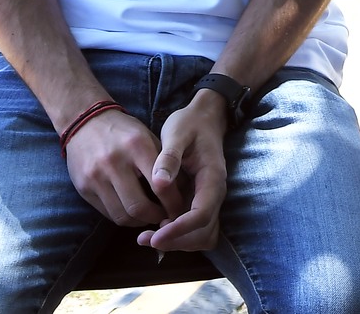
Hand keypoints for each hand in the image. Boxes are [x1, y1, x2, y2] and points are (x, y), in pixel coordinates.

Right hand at [64, 107, 169, 229]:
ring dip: (140, 222)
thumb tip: (183, 190)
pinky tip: (133, 213)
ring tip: (151, 217)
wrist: (85, 122)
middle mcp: (114, 163)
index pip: (160, 185)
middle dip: (157, 217)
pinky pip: (107, 213)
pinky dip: (123, 217)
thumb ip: (163, 162)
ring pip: (122, 215)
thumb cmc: (125, 131)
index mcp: (137, 147)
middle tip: (166, 218)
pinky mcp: (83, 189)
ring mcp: (96, 178)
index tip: (181, 208)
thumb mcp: (148, 137)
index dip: (173, 202)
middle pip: (139, 207)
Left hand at [140, 91, 229, 250]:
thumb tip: (159, 183)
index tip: (155, 237)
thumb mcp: (177, 133)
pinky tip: (157, 228)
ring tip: (147, 237)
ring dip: (178, 242)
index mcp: (212, 177)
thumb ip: (169, 157)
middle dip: (176, 241)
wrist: (205, 117)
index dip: (179, 230)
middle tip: (145, 239)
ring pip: (202, 236)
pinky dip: (179, 236)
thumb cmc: (189, 124)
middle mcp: (215, 193)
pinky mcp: (200, 201)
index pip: (201, 214)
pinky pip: (196, 230)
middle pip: (203, 232)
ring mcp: (209, 199)